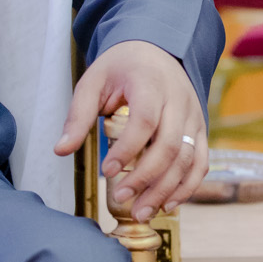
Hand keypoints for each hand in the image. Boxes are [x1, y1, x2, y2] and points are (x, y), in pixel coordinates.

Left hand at [57, 40, 208, 220]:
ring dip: (167, 190)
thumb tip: (61, 150)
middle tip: (121, 198)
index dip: (127, 149)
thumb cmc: (122, 66)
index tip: (106, 170)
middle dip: (146, 178)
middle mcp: (178, 100)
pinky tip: (168, 204)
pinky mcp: (200, 129)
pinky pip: (201, 162)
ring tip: (142, 212)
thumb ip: (78, 115)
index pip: (145, 120)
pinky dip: (188, 186)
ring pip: (188, 158)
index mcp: (150, 83)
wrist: (157, 49)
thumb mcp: (94, 81)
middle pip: (170, 145)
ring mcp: (194, 115)